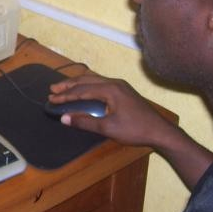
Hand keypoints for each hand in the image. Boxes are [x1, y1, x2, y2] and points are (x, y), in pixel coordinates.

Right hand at [49, 73, 212, 189]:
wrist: (160, 131)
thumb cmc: (135, 130)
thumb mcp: (108, 128)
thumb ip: (85, 122)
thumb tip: (64, 118)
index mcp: (110, 89)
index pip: (82, 90)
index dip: (66, 95)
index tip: (52, 99)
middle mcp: (114, 83)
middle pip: (86, 80)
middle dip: (69, 85)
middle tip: (53, 89)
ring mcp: (120, 85)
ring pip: (94, 80)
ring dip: (78, 84)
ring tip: (64, 88)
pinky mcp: (123, 91)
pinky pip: (100, 83)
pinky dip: (88, 86)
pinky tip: (83, 91)